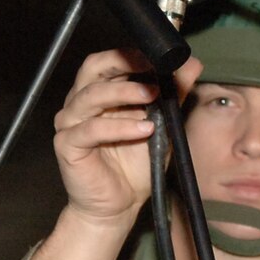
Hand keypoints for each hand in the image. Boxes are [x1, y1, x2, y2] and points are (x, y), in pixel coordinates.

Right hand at [49, 48, 203, 232]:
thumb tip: (192, 64)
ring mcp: (70, 123)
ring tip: (151, 96)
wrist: (120, 205)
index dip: (132, 54)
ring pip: (91, 96)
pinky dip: (118, 127)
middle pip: (93, 69)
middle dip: (122, 62)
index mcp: (101, 92)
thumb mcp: (163, 124)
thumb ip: (173, 94)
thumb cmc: (135, 164)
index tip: (160, 55)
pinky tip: (144, 130)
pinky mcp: (67, 145)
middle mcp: (81, 102)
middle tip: (151, 66)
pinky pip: (90, 130)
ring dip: (124, 93)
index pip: (110, 61)